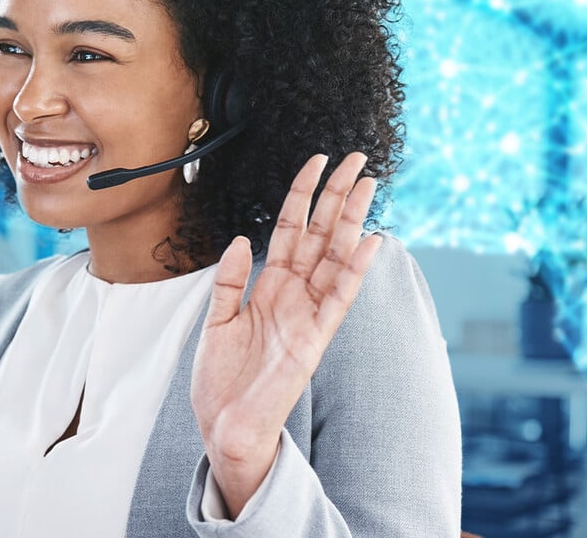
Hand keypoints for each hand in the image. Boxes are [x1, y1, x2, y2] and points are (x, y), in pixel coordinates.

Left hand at [190, 152, 382, 516]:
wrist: (225, 426)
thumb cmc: (222, 381)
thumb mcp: (216, 322)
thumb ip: (229, 282)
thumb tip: (240, 240)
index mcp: (268, 287)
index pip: (290, 229)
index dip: (302, 195)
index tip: (316, 162)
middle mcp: (293, 295)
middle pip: (320, 234)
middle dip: (337, 195)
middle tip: (356, 159)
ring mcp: (307, 315)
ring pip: (335, 257)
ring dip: (351, 220)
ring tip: (368, 185)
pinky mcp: (315, 340)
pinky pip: (339, 298)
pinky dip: (355, 269)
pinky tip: (369, 241)